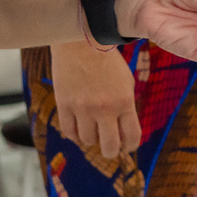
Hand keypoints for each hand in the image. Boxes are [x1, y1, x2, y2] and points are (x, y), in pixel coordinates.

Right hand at [50, 42, 139, 158]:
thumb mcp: (126, 84)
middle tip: (109, 148)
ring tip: (93, 129)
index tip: (127, 146)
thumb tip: (123, 133)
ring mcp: (83, 108)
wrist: (82, 45)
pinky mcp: (64, 104)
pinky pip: (69, 132)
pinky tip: (79, 128)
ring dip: (91, 138)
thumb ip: (126, 108)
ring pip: (87, 141)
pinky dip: (74, 134)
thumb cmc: (108, 64)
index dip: (130, 146)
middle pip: (109, 147)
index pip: (132, 136)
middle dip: (111, 151)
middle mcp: (104, 108)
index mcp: (125, 102)